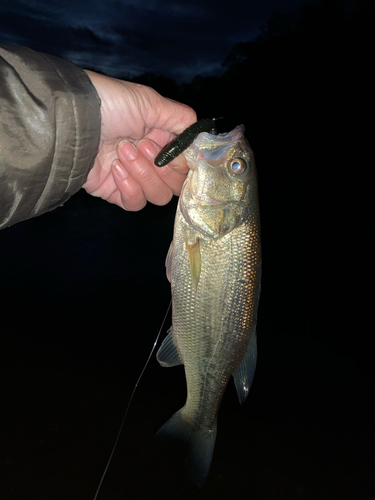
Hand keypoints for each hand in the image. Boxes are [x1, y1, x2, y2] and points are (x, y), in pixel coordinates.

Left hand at [82, 70, 195, 210]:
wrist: (73, 121)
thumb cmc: (111, 105)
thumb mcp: (150, 103)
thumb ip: (181, 120)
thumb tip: (200, 138)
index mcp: (163, 140)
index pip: (186, 166)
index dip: (183, 164)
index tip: (173, 153)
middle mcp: (151, 161)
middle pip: (176, 185)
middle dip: (161, 166)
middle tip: (141, 145)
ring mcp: (134, 178)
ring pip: (158, 196)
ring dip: (143, 174)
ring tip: (122, 152)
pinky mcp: (115, 192)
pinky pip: (135, 203)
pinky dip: (129, 188)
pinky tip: (116, 169)